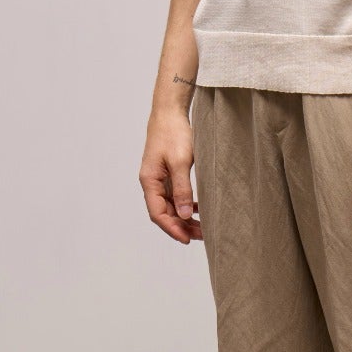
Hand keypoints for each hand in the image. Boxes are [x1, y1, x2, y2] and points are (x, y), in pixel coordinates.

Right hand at [139, 112, 202, 243]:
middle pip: (164, 212)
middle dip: (181, 226)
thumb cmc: (173, 133)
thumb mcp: (181, 162)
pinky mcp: (167, 173)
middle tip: (201, 236)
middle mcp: (151, 182)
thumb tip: (184, 215)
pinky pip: (174, 195)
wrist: (170, 112)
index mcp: (149, 181)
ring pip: (170, 205)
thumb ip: (182, 189)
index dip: (172, 229)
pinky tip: (197, 209)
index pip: (158, 213)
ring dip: (184, 217)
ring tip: (202, 227)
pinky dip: (185, 205)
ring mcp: (159, 178)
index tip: (187, 239)